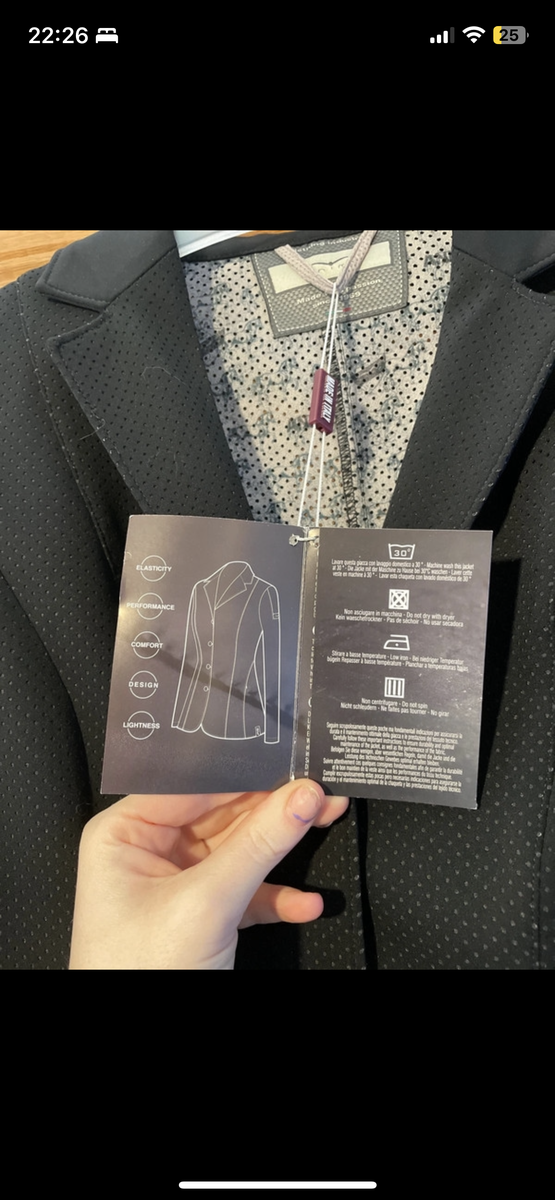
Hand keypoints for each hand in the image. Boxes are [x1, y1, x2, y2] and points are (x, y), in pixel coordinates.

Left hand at [69, 781, 348, 969]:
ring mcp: (177, 885)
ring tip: (327, 821)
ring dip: (284, 848)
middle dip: (274, 807)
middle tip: (321, 789)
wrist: (137, 1053)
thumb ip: (258, 846)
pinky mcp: (202, 918)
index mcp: (124, 833)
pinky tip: (305, 903)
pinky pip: (247, 892)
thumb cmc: (138, 973)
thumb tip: (301, 796)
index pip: (193, 785)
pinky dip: (277, 897)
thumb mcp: (204, 903)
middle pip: (222, 812)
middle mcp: (147, 851)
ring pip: (241, 851)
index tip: (293, 759)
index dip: (246, 772)